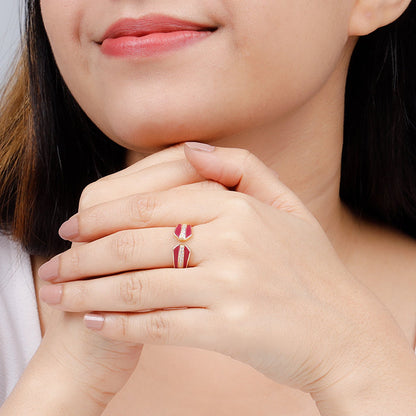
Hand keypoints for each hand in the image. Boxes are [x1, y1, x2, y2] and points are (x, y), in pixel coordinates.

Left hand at [39, 143, 413, 399]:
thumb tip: (190, 148)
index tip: (73, 228)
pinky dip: (119, 324)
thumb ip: (241, 168)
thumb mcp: (286, 205)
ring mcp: (230, 285)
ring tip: (60, 296)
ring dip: (89, 291)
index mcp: (238, 207)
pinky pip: (158, 324)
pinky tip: (96, 322)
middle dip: (85, 255)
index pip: (151, 203)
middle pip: (135, 243)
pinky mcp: (229, 329)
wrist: (343, 330)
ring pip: (138, 285)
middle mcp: (232, 241)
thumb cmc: (311, 268)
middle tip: (55, 265)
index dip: (104, 216)